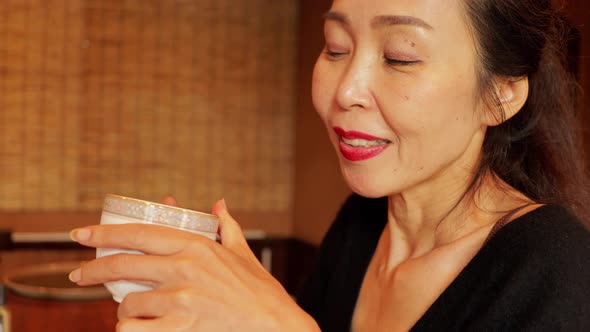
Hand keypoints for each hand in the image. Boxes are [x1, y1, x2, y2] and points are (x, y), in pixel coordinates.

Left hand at [69, 198, 318, 331]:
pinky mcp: (182, 325)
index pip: (140, 234)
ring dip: (124, 307)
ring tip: (130, 310)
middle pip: (124, 264)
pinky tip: (134, 325)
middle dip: (93, 271)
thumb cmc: (259, 290)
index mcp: (196, 245)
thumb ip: (226, 226)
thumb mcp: (242, 252)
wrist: (276, 324)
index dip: (105, 234)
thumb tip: (219, 203)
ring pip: (129, 301)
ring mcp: (182, 297)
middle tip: (78, 275)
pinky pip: (135, 327)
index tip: (81, 235)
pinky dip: (130, 328)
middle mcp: (185, 267)